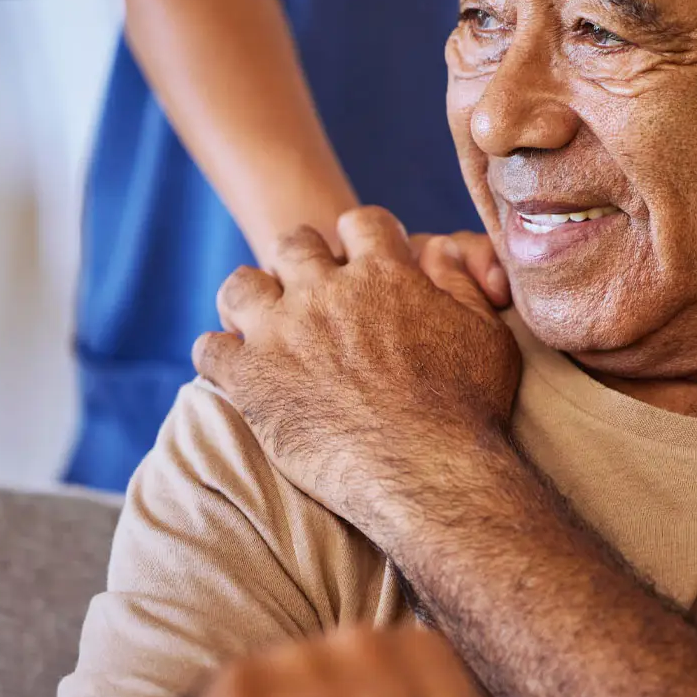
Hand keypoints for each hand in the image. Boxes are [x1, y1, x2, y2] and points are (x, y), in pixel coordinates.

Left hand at [192, 206, 521, 532]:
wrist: (427, 474)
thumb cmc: (467, 410)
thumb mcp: (486, 335)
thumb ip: (460, 285)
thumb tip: (440, 250)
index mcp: (384, 273)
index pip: (361, 222)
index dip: (362, 237)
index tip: (361, 258)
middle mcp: (327, 291)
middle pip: (295, 243)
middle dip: (300, 260)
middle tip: (309, 290)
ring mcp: (283, 331)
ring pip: (241, 284)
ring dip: (250, 297)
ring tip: (261, 322)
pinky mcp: (251, 378)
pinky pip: (210, 349)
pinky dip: (218, 355)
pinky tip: (234, 369)